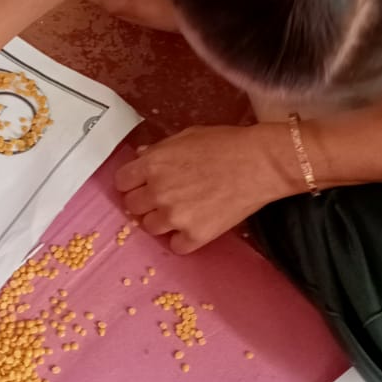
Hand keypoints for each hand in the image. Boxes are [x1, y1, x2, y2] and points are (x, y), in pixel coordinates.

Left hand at [115, 124, 293, 253]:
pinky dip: (183, 238)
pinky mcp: (195, 235)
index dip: (131, 182)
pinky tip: (196, 225)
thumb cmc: (226, 144)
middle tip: (164, 197)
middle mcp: (158, 192)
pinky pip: (176, 245)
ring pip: (150, 228)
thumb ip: (160, 150)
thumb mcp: (187, 136)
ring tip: (182, 210)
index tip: (141, 184)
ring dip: (162, 220)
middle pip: (132, 207)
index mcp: (153, 164)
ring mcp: (175, 216)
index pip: (121, 182)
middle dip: (145, 202)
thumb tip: (141, 157)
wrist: (261, 163)